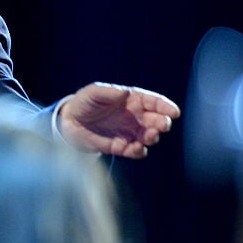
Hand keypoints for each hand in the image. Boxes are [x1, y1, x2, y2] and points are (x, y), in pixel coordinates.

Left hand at [57, 82, 180, 158]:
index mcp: (133, 100)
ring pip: (149, 137)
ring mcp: (130, 132)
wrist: (69, 122)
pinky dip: (139, 151)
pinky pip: (136, 151)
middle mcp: (135, 116)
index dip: (165, 107)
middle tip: (161, 126)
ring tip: (149, 136)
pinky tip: (136, 148)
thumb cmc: (84, 102)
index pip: (154, 102)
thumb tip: (127, 92)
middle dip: (162, 123)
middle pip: (156, 120)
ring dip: (152, 137)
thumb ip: (110, 92)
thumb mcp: (94, 92)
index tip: (173, 112)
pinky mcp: (121, 146)